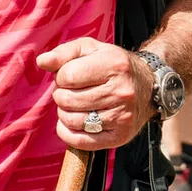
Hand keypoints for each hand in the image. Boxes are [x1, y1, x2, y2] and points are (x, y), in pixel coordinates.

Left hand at [37, 39, 154, 149]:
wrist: (148, 85)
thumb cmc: (113, 65)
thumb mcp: (90, 49)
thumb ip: (64, 53)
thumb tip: (42, 61)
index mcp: (114, 66)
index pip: (67, 76)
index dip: (61, 76)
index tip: (71, 76)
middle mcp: (121, 92)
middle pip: (66, 100)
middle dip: (62, 95)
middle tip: (73, 91)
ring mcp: (122, 116)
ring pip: (71, 120)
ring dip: (64, 112)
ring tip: (76, 104)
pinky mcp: (120, 136)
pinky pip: (80, 141)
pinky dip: (67, 133)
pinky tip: (72, 122)